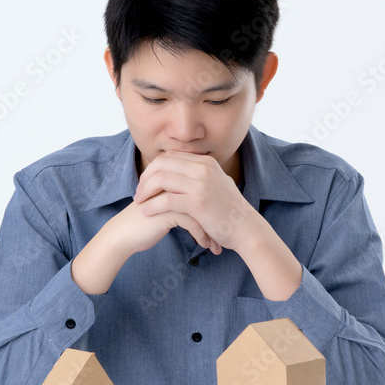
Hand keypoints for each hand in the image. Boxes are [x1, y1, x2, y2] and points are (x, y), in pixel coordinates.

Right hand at [70, 193, 216, 294]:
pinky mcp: (167, 210)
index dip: (216, 210)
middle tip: (226, 237)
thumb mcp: (168, 210)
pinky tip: (206, 246)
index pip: (206, 192)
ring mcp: (171, 195)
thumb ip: (184, 203)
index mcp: (177, 181)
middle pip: (207, 200)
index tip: (224, 226)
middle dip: (218, 221)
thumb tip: (208, 209)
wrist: (123, 235)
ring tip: (217, 245)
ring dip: (212, 231)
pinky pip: (193, 222)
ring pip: (202, 211)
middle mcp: (175, 185)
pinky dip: (202, 236)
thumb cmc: (146, 224)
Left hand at [133, 151, 256, 253]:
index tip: (146, 182)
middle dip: (146, 177)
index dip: (153, 168)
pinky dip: (152, 205)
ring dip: (145, 191)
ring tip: (139, 202)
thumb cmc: (229, 211)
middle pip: (162, 164)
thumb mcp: (218, 183)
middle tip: (139, 192)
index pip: (170, 156)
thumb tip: (182, 170)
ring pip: (161, 179)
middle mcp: (203, 168)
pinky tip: (146, 212)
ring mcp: (201, 184)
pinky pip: (166, 200)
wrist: (246, 228)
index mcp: (206, 162)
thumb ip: (201, 174)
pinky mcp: (198, 202)